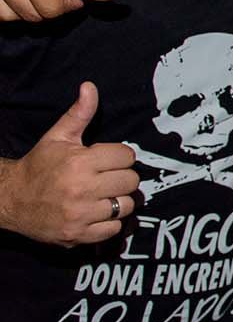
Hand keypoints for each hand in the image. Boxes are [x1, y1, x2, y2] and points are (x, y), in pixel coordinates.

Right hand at [0, 82, 138, 246]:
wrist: (11, 199)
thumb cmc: (39, 166)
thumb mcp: (58, 137)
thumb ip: (79, 113)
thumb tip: (90, 87)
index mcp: (80, 162)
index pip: (127, 156)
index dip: (120, 156)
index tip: (109, 159)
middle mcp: (82, 189)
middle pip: (131, 181)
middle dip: (122, 177)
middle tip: (108, 177)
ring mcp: (80, 214)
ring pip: (126, 206)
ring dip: (119, 200)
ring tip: (104, 195)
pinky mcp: (78, 234)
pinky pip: (113, 229)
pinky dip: (110, 222)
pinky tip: (97, 212)